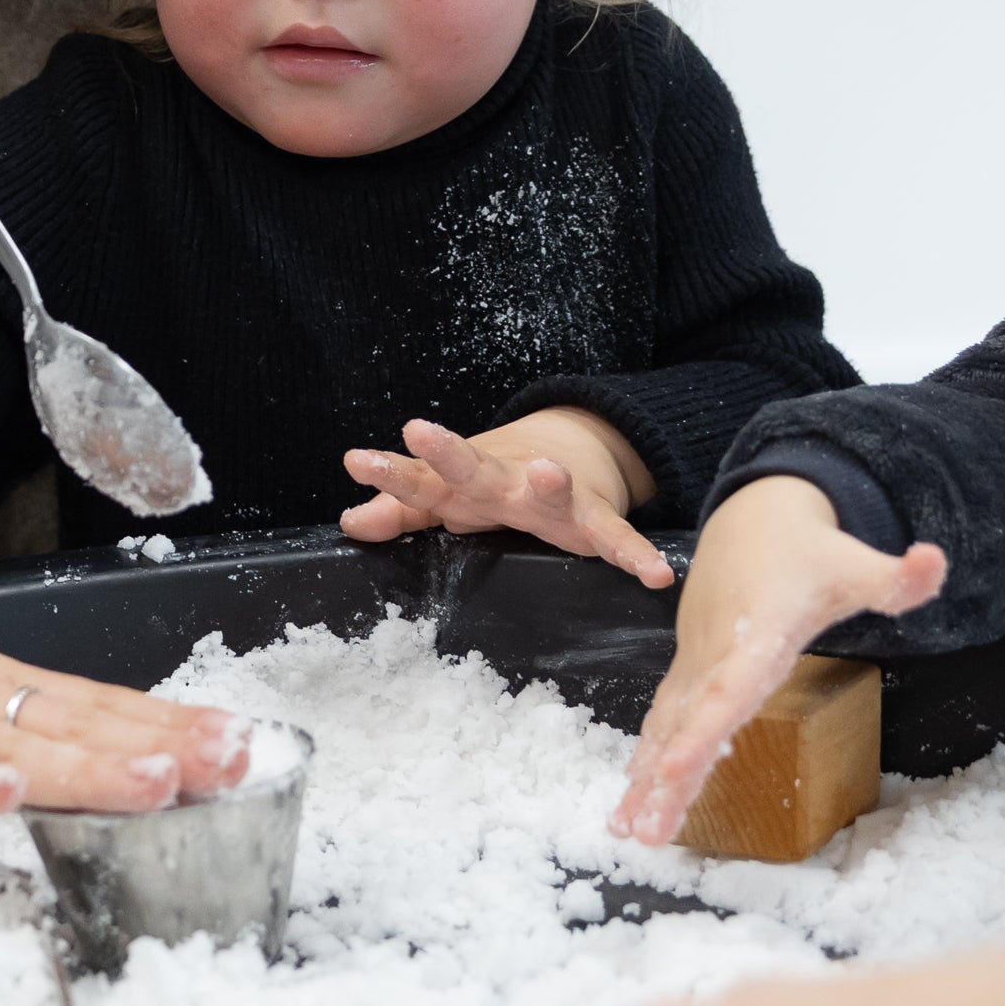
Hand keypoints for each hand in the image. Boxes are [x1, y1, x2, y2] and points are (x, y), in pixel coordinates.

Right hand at [0, 460, 247, 813]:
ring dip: (88, 762)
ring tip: (163, 779)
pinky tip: (2, 788)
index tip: (240, 742)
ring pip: (7, 744)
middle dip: (161, 745)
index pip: (87, 703)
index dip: (163, 726)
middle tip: (243, 759)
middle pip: (71, 720)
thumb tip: (24, 758)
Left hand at [339, 410, 671, 587]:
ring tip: (549, 472)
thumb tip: (349, 521)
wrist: (571, 445)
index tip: (355, 462)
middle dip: (447, 452)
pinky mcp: (594, 519)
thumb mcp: (447, 496)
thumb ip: (402, 510)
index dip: (389, 472)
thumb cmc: (494, 480)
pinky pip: (615, 539)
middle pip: (473, 467)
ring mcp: (552, 498)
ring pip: (551, 490)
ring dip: (550, 482)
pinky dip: (635, 554)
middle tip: (421, 432)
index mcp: (464, 483)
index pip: (419, 478)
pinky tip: (655, 573)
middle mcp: (505, 482)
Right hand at [614, 475, 940, 843]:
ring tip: (629, 832)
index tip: (673, 768)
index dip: (703, 730)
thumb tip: (935, 561)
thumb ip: (896, 578)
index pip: (729, 688)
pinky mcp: (689, 672)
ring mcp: (697, 663)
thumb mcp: (857, 564)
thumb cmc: (812, 553)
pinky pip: (664, 720)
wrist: (751, 522)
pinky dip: (644, 758)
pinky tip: (630, 802)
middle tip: (647, 833)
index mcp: (759, 631)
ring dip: (646, 780)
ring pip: (667, 726)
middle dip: (665, 778)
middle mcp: (717, 652)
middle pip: (689, 722)